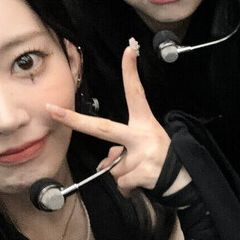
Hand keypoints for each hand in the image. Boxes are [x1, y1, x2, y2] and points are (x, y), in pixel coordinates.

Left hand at [47, 42, 189, 194]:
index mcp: (144, 124)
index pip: (136, 93)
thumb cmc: (165, 161)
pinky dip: (128, 189)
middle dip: (74, 120)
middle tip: (53, 110)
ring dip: (122, 176)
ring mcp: (142, 154)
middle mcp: (142, 135)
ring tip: (142, 175)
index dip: (131, 72)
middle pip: (102, 128)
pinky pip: (121, 183)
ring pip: (113, 167)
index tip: (128, 50)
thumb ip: (121, 151)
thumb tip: (104, 163)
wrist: (186, 182)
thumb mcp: (146, 148)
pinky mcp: (142, 173)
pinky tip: (141, 185)